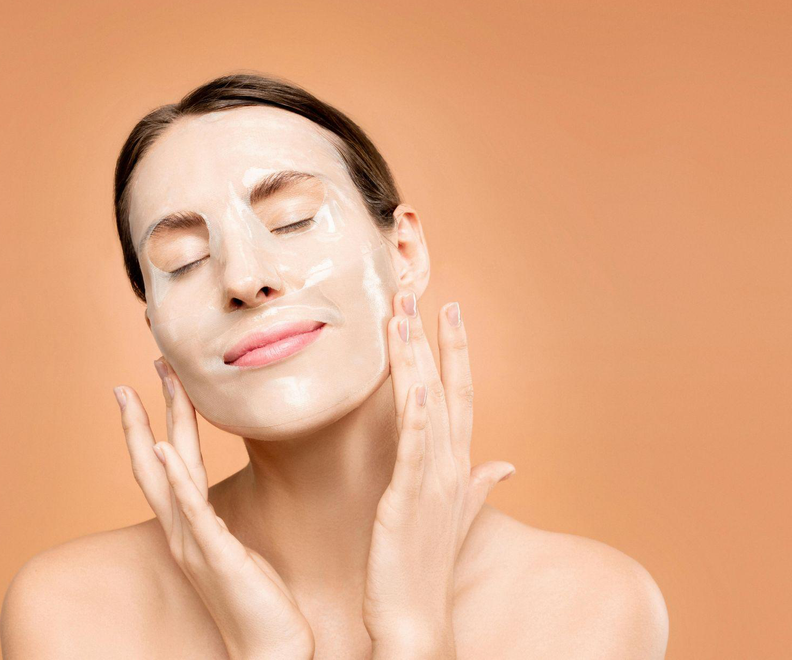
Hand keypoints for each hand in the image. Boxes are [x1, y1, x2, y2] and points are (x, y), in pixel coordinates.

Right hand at [115, 358, 314, 659]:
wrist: (269, 649)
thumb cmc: (259, 602)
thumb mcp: (236, 549)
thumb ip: (221, 521)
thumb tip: (219, 500)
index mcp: (189, 526)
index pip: (164, 464)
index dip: (155, 422)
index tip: (154, 383)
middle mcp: (182, 530)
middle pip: (155, 459)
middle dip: (149, 410)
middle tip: (151, 363)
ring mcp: (193, 541)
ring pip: (165, 473)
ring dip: (156, 425)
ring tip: (150, 386)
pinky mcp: (215, 553)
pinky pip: (190, 508)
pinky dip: (173, 475)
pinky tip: (163, 445)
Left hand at [362, 292, 515, 657]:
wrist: (415, 620)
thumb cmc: (424, 566)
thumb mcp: (454, 516)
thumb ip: (479, 485)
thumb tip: (506, 464)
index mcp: (454, 466)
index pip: (460, 395)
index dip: (456, 351)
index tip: (448, 310)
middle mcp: (450, 467)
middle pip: (448, 389)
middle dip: (434, 340)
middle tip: (419, 291)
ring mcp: (433, 483)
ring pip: (429, 408)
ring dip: (418, 361)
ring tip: (404, 317)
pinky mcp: (409, 502)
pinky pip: (416, 453)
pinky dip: (418, 419)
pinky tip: (414, 388)